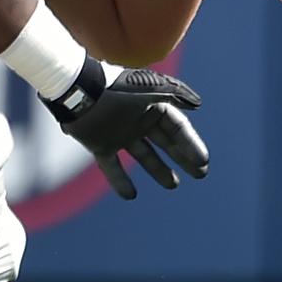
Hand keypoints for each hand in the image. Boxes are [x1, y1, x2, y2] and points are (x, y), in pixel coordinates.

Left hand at [43, 58, 209, 198]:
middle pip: (166, 143)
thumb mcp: (151, 87)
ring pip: (144, 156)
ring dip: (158, 170)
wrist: (79, 90)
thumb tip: (198, 105)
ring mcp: (119, 134)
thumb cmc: (116, 87)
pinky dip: (120, 181)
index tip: (202, 162)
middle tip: (200, 174)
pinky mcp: (99, 145)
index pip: (178, 129)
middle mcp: (137, 121)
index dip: (191, 144)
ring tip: (173, 184)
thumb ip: (175, 94)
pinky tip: (130, 195)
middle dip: (183, 158)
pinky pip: (111, 167)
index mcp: (152, 106)